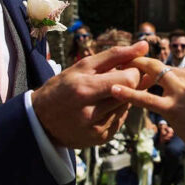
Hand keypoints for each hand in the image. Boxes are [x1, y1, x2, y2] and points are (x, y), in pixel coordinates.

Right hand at [33, 43, 148, 148]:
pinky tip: (102, 107)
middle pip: (130, 94)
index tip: (127, 66)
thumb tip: (144, 45)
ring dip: (122, 97)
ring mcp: (97, 129)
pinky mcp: (101, 139)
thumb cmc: (61, 87)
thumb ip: (115, 55)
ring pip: (127, 107)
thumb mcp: (83, 67)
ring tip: (105, 93)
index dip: (133, 71)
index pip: (128, 80)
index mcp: (85, 90)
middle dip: (130, 83)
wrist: (40, 121)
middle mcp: (91, 113)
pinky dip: (116, 111)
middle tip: (120, 78)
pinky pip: (120, 120)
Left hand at [113, 58, 184, 162]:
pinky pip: (146, 98)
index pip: (178, 70)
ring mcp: (183, 92)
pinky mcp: (173, 109)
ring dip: (135, 70)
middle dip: (144, 62)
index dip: (162, 72)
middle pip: (163, 67)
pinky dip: (129, 93)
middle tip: (128, 60)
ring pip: (153, 75)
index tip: (150, 72)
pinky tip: (115, 90)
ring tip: (118, 68)